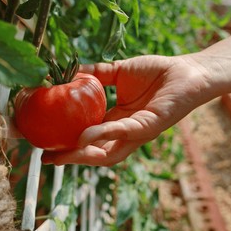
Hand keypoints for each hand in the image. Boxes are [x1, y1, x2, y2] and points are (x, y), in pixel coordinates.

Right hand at [41, 55, 210, 165]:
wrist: (185, 71)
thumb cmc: (155, 73)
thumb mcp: (118, 72)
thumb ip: (96, 74)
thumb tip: (69, 71)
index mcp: (116, 121)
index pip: (88, 138)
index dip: (68, 143)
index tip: (45, 144)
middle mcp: (125, 132)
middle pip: (95, 153)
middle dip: (72, 158)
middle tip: (48, 159)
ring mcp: (137, 133)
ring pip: (108, 154)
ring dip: (84, 156)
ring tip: (62, 156)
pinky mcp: (149, 127)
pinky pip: (123, 133)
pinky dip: (104, 134)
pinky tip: (86, 135)